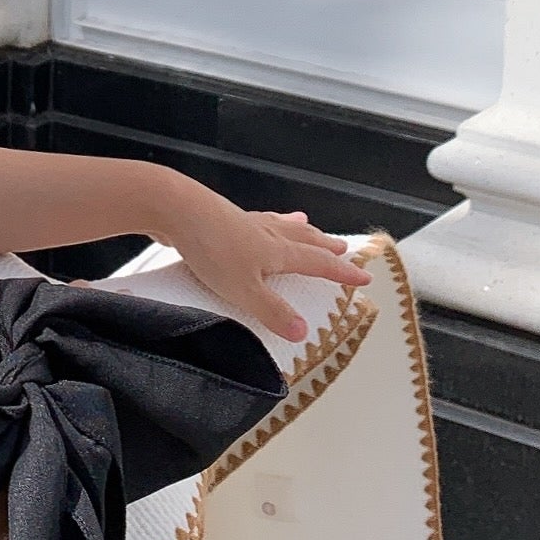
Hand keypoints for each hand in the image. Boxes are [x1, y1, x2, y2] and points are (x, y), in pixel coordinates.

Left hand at [147, 181, 371, 345]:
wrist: (175, 208)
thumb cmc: (211, 250)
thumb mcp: (243, 290)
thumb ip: (272, 311)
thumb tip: (305, 332)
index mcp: (278, 251)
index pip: (319, 263)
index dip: (342, 273)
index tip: (364, 278)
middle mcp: (268, 233)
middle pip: (305, 238)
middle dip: (325, 246)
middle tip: (343, 248)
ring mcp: (246, 222)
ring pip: (282, 225)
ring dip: (300, 229)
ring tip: (309, 224)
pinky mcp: (225, 217)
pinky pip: (258, 221)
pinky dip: (269, 221)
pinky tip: (259, 220)